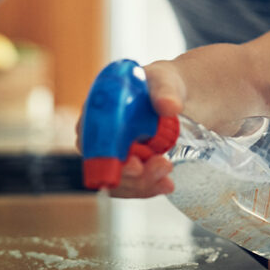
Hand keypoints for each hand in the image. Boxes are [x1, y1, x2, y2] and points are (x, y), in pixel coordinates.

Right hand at [74, 76, 175, 198]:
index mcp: (99, 111)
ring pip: (118, 182)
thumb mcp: (164, 81)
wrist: (175, 97)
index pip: (93, 140)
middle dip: (132, 177)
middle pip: (105, 167)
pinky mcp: (131, 166)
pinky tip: (166, 185)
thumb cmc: (161, 84)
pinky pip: (132, 186)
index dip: (108, 158)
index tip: (135, 165)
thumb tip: (170, 106)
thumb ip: (165, 91)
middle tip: (163, 167)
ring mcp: (115, 154)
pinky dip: (149, 188)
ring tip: (167, 180)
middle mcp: (101, 136)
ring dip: (142, 186)